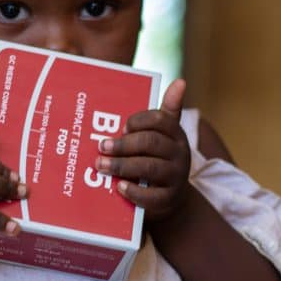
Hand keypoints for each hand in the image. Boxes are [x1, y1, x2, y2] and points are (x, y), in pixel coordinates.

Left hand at [94, 79, 189, 221]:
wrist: (171, 196)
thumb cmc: (159, 156)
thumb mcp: (164, 134)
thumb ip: (167, 109)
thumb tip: (180, 81)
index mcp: (176, 134)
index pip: (160, 120)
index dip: (139, 121)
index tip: (121, 126)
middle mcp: (180, 154)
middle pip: (151, 143)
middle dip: (123, 144)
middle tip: (101, 146)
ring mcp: (176, 177)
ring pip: (148, 167)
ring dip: (121, 165)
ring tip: (100, 165)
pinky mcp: (169, 199)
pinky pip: (151, 196)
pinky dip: (133, 191)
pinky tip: (118, 186)